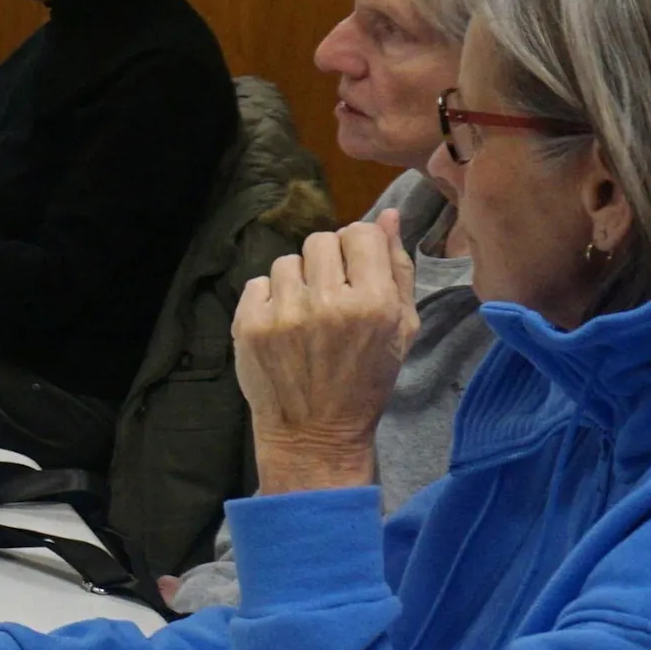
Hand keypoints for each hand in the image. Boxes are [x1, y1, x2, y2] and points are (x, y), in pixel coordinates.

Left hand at [233, 209, 419, 492]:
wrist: (315, 433)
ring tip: (305, 317)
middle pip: (321, 240)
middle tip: (330, 297)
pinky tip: (282, 328)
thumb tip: (390, 216)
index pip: (360, 232)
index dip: (358, 249)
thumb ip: (398, 269)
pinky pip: (257, 283)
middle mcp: (328, 303)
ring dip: (297, 282)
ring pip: (287, 261)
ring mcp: (284, 314)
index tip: (356, 273)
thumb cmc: (365, 381)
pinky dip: (268, 300)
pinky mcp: (249, 325)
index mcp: (373, 303)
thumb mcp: (401, 329)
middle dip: (327, 263)